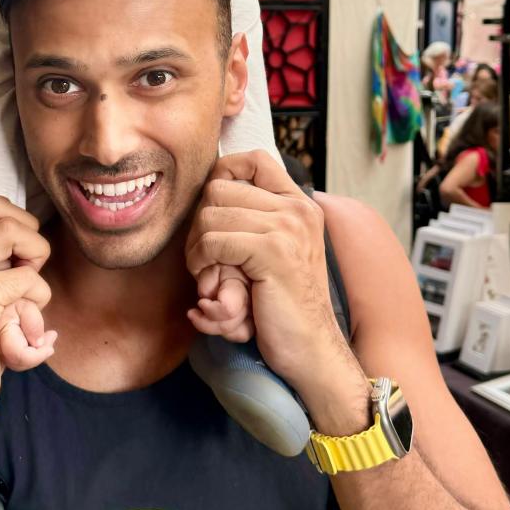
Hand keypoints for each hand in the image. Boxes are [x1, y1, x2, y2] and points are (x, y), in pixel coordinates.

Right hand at [0, 193, 52, 436]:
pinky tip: (30, 323)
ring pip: (10, 231)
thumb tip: (23, 228)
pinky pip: (26, 278)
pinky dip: (40, 296)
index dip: (5, 214)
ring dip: (35, 255)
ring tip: (29, 288)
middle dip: (25, 229)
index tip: (16, 250)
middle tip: (28, 266)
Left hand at [185, 151, 350, 389]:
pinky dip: (202, 264)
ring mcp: (287, 226)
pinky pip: (214, 241)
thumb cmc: (284, 308)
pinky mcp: (273, 251)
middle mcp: (296, 208)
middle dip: (200, 225)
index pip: (253, 159)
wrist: (311, 349)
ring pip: (209, 216)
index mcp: (299, 204)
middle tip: (205, 260)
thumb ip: (253, 223)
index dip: (222, 175)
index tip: (212, 212)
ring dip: (197, 251)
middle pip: (218, 188)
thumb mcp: (273, 254)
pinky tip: (211, 289)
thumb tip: (207, 194)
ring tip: (210, 277)